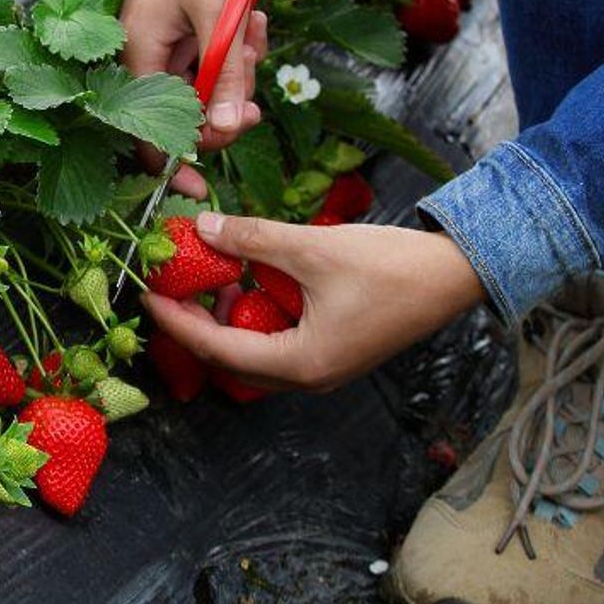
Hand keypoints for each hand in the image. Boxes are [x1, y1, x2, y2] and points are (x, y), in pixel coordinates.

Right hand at [122, 0, 266, 197]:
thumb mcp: (220, 14)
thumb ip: (223, 75)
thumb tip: (224, 133)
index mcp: (136, 53)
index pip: (143, 133)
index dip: (173, 163)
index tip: (205, 186)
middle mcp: (146, 55)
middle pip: (186, 115)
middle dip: (227, 105)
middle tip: (256, 86)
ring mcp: (168, 45)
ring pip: (209, 89)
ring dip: (240, 70)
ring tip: (254, 28)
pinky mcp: (188, 34)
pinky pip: (217, 62)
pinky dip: (240, 49)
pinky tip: (252, 20)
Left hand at [141, 211, 487, 391]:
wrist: (457, 273)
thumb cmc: (390, 266)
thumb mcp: (311, 247)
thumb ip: (252, 240)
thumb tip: (202, 228)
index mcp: (300, 364)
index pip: (216, 349)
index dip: (176, 322)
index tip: (145, 295)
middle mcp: (307, 376)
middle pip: (229, 357)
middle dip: (194, 322)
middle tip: (168, 285)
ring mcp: (321, 365)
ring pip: (252, 350)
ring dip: (224, 317)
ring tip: (202, 275)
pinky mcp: (332, 348)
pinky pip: (275, 338)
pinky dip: (252, 312)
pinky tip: (242, 277)